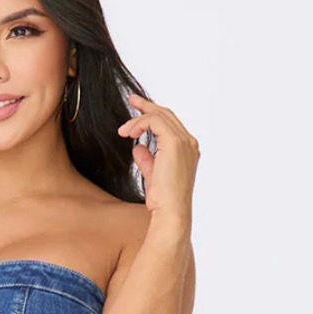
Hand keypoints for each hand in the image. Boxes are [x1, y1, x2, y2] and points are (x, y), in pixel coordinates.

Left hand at [117, 92, 199, 222]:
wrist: (170, 212)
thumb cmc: (163, 201)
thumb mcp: (153, 176)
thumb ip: (147, 160)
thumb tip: (137, 148)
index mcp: (187, 149)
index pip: (170, 124)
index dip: (153, 115)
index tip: (136, 110)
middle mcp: (189, 142)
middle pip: (167, 115)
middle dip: (147, 106)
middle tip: (131, 100)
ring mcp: (184, 141)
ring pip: (160, 116)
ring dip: (138, 119)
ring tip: (123, 131)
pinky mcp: (174, 143)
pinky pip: (155, 121)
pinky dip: (140, 124)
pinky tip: (130, 134)